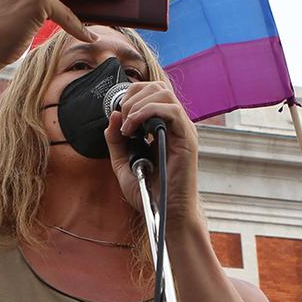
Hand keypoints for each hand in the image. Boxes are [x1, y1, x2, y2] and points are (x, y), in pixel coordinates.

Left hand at [104, 78, 200, 226]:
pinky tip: (134, 130)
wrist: (166, 213)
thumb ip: (115, 140)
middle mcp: (174, 124)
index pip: (149, 92)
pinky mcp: (186, 139)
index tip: (117, 115)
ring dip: (139, 104)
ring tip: (128, 126)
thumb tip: (114, 115)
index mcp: (162, 126)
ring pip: (164, 94)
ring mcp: (182, 130)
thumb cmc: (150, 192)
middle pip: (157, 87)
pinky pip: (171, 111)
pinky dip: (147, 113)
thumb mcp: (122, 163)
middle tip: (122, 119)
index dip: (130, 95)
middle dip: (133, 96)